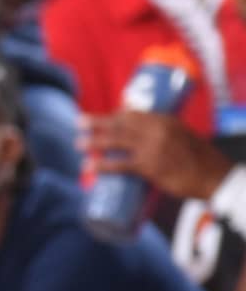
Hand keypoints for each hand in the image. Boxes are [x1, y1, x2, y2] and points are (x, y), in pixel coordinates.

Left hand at [87, 110, 225, 204]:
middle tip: (78, 122)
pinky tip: (90, 166)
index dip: (114, 116)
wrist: (213, 177)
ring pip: (116, 140)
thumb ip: (164, 134)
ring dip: (95, 141)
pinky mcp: (150, 166)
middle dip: (97, 123)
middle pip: (120, 123)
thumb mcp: (183, 136)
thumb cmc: (199, 159)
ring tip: (78, 144)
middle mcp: (156, 129)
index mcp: (164, 120)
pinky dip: (103, 164)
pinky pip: (121, 164)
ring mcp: (152, 147)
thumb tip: (144, 137)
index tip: (102, 119)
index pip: (133, 114)